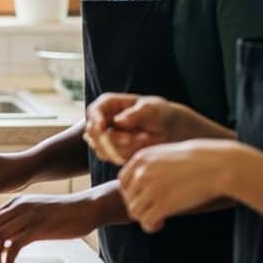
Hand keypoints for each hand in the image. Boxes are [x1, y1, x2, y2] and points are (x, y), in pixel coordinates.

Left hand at [0, 193, 103, 262]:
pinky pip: (15, 244)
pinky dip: (9, 257)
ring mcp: (28, 217)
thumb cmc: (64, 212)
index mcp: (16, 203)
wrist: (86, 208)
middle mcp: (18, 207)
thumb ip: (22, 221)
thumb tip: (8, 240)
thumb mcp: (37, 211)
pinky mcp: (39, 229)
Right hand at [85, 94, 206, 164]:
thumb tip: (118, 121)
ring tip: (144, 138)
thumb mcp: (150, 109)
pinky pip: (112, 158)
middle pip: (94, 133)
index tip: (101, 128)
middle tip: (131, 139)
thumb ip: (135, 114)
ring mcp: (105, 137)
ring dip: (123, 148)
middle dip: (112, 139)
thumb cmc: (159, 113)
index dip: (95, 120)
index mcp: (108, 104)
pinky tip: (141, 146)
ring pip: (102, 148)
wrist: (169, 129)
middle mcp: (102, 120)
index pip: (94, 111)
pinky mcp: (111, 151)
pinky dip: (126, 155)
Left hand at [119, 140, 241, 232]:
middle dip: (139, 206)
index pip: (123, 181)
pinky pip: (146, 222)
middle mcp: (142, 173)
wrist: (218, 165)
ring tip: (158, 218)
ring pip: (135, 211)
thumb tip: (141, 180)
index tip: (145, 198)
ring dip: (144, 217)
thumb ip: (151, 164)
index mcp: (141, 158)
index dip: (131, 193)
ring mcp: (152, 189)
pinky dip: (150, 226)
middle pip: (128, 198)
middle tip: (153, 210)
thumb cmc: (198, 160)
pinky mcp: (164, 204)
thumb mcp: (167, 153)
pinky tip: (161, 224)